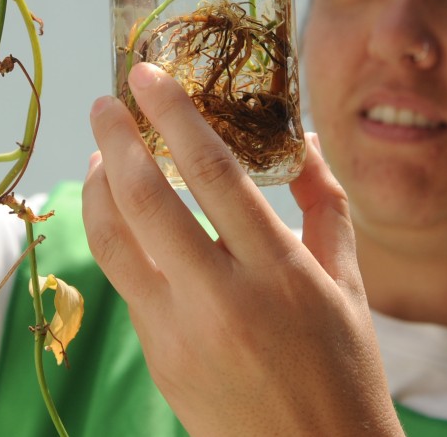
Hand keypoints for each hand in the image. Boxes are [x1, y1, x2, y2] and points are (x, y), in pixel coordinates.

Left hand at [84, 63, 402, 436]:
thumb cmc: (344, 371)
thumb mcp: (349, 284)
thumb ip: (325, 205)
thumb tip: (305, 138)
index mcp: (280, 272)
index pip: (211, 173)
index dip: (173, 115)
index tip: (146, 74)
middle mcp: (224, 299)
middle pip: (146, 200)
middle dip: (116, 139)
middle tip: (105, 102)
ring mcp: (181, 333)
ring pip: (115, 243)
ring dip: (98, 188)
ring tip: (100, 154)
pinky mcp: (157, 359)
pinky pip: (127, 284)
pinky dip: (118, 239)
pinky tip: (123, 215)